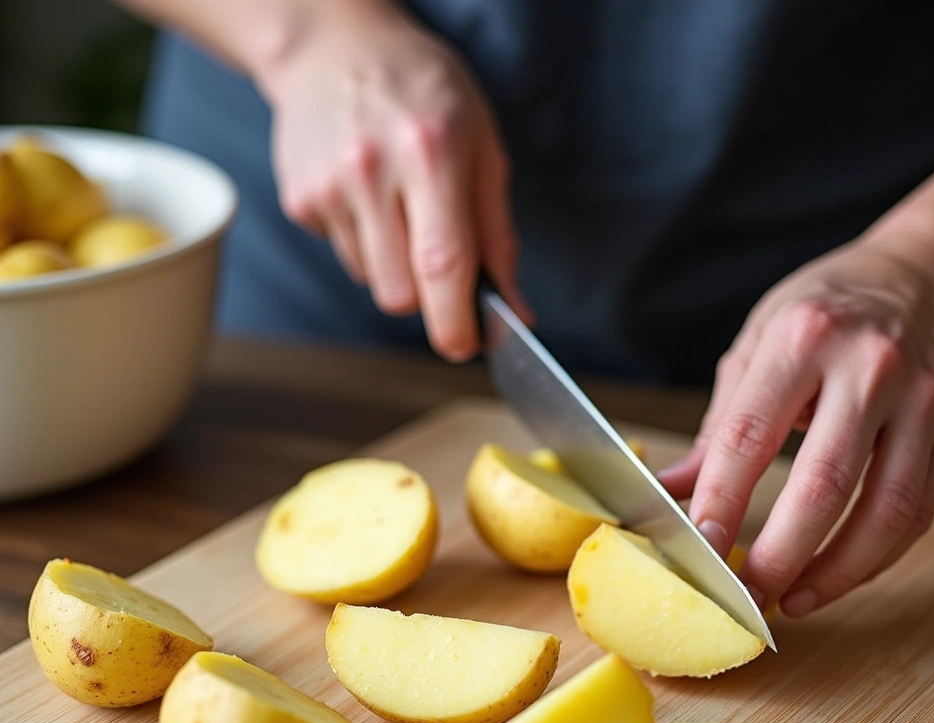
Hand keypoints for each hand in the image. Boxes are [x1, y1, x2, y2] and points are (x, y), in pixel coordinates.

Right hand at [258, 0, 528, 358]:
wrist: (334, 46)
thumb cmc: (423, 91)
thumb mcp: (482, 146)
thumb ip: (498, 235)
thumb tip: (515, 310)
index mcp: (430, 152)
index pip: (442, 264)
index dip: (455, 320)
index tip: (466, 345)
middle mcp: (371, 170)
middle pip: (401, 294)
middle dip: (428, 298)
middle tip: (441, 262)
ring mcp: (327, 186)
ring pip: (373, 283)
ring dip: (397, 269)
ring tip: (401, 209)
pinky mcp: (299, 199)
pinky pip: (347, 259)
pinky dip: (367, 246)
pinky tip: (369, 198)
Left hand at [660, 232, 933, 616]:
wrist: (927, 278)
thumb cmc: (826, 310)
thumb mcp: (757, 343)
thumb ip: (719, 425)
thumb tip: (672, 489)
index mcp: (803, 340)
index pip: (750, 436)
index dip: (722, 501)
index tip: (700, 550)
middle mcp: (870, 368)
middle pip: (823, 485)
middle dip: (779, 556)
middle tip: (745, 597)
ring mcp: (922, 402)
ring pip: (884, 512)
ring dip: (834, 573)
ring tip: (791, 602)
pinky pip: (917, 514)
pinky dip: (874, 559)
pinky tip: (835, 577)